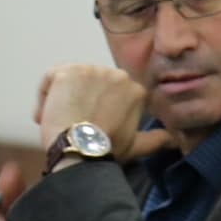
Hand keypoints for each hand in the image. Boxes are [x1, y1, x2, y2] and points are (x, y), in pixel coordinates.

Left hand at [33, 63, 170, 161]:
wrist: (81, 149)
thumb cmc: (107, 149)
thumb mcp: (136, 145)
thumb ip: (156, 139)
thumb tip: (175, 140)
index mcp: (135, 90)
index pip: (110, 91)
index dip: (98, 109)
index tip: (90, 125)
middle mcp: (116, 74)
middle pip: (91, 83)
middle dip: (81, 101)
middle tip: (72, 124)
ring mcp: (91, 70)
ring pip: (71, 80)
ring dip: (62, 98)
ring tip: (58, 121)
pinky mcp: (67, 72)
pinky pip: (51, 78)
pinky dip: (45, 95)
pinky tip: (45, 114)